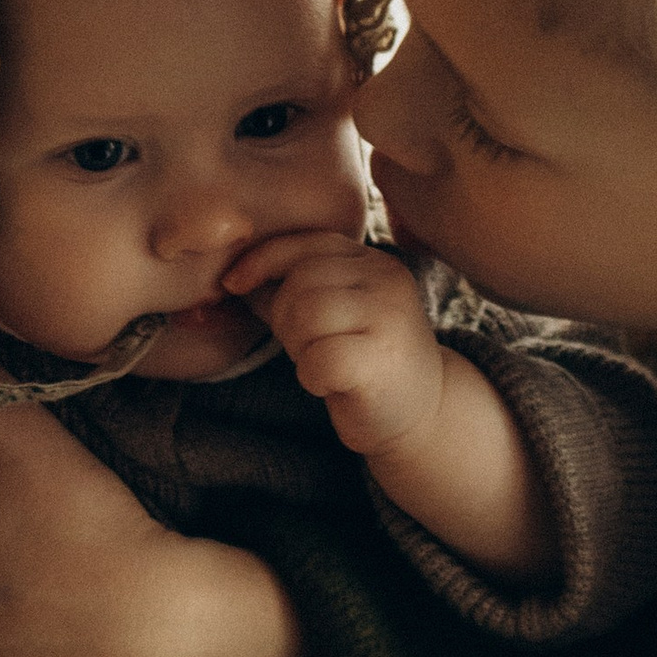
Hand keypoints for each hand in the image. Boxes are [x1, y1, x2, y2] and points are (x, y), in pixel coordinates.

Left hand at [227, 228, 448, 459]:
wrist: (422, 412)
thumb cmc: (364, 361)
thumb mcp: (330, 314)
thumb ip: (288, 288)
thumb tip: (234, 275)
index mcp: (373, 262)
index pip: (306, 243)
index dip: (262, 260)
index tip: (234, 283)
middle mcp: (387, 280)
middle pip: (300, 282)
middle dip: (285, 319)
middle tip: (308, 348)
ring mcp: (390, 317)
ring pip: (306, 316)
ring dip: (299, 349)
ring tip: (322, 363)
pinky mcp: (382, 359)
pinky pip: (317, 359)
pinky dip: (312, 377)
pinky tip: (332, 384)